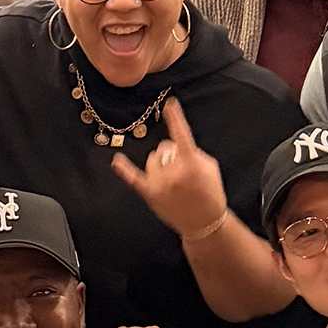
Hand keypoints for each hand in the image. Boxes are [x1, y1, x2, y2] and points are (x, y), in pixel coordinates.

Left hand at [110, 99, 230, 239]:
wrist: (204, 223)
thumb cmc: (210, 193)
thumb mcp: (210, 167)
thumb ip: (193, 152)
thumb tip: (174, 145)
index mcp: (191, 163)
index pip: (182, 135)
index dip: (175, 118)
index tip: (169, 104)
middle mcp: (173, 172)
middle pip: (164, 148)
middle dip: (172, 154)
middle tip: (183, 170)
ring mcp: (159, 184)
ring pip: (152, 159)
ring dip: (160, 164)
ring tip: (172, 179)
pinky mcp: (149, 194)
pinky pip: (133, 178)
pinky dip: (124, 169)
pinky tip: (117, 161)